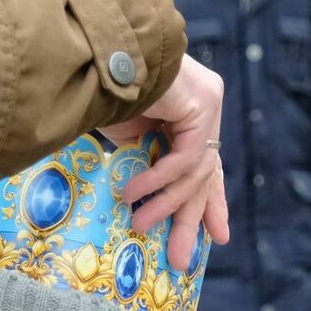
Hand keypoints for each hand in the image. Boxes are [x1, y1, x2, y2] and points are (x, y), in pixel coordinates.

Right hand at [99, 55, 228, 270]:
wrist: (96, 54)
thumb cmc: (97, 89)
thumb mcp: (125, 136)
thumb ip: (144, 160)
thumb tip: (144, 198)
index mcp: (188, 112)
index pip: (205, 164)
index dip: (209, 202)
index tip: (215, 236)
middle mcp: (206, 105)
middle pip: (206, 173)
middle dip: (193, 217)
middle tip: (185, 256)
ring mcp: (209, 103)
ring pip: (196, 171)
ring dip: (166, 205)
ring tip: (141, 227)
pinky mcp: (204, 104)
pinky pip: (186, 158)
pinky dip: (159, 180)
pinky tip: (134, 195)